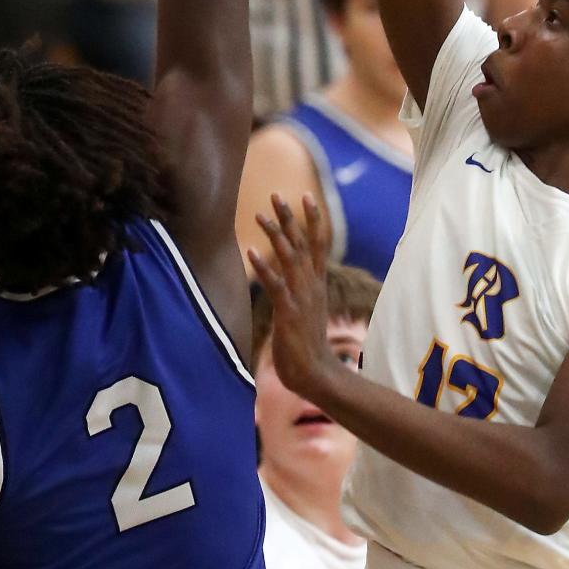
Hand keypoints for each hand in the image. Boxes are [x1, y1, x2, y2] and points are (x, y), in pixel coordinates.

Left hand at [248, 194, 336, 401]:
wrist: (317, 374)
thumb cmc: (308, 345)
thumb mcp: (307, 310)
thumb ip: (301, 290)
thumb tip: (292, 278)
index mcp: (317, 283)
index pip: (318, 243)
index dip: (313, 219)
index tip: (307, 196)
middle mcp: (311, 285)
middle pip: (302, 243)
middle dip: (290, 218)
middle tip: (277, 194)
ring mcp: (301, 296)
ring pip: (289, 257)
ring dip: (275, 235)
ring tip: (260, 215)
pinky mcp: (289, 311)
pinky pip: (275, 284)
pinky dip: (263, 266)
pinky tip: (250, 251)